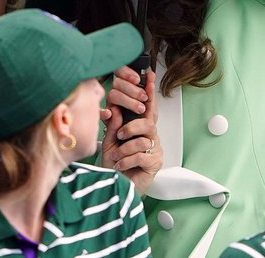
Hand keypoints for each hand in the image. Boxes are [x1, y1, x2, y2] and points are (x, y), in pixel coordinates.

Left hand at [101, 66, 160, 192]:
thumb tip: (114, 109)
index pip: (147, 107)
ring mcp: (155, 149)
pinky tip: (121, 166)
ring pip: (143, 139)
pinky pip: (140, 155)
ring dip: (124, 149)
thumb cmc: (114, 166)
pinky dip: (126, 160)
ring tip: (116, 157)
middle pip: (148, 121)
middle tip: (119, 136)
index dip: (149, 92)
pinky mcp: (155, 163)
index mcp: (139, 129)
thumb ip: (113, 126)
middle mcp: (150, 137)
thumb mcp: (109, 142)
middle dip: (131, 127)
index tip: (149, 77)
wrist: (116, 188)